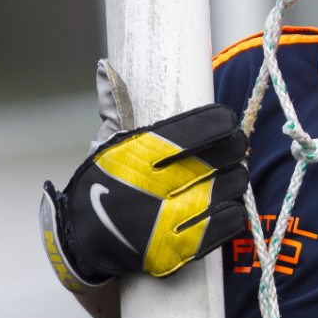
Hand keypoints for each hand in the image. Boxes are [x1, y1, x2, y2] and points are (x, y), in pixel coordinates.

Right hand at [39, 63, 248, 292]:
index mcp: (140, 152)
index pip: (199, 128)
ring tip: (232, 175)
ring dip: (237, 180)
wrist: (80, 242)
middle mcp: (155, 184)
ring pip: (229, 188)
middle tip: (235, 147)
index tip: (227, 120)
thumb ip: (115, 105)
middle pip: (223, 156)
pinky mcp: (176, 249)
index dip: (222, 121)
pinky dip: (234, 213)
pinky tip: (230, 204)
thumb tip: (108, 68)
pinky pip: (225, 225)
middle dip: (235, 148)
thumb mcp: (105, 144)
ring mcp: (166, 219)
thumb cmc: (101, 184)